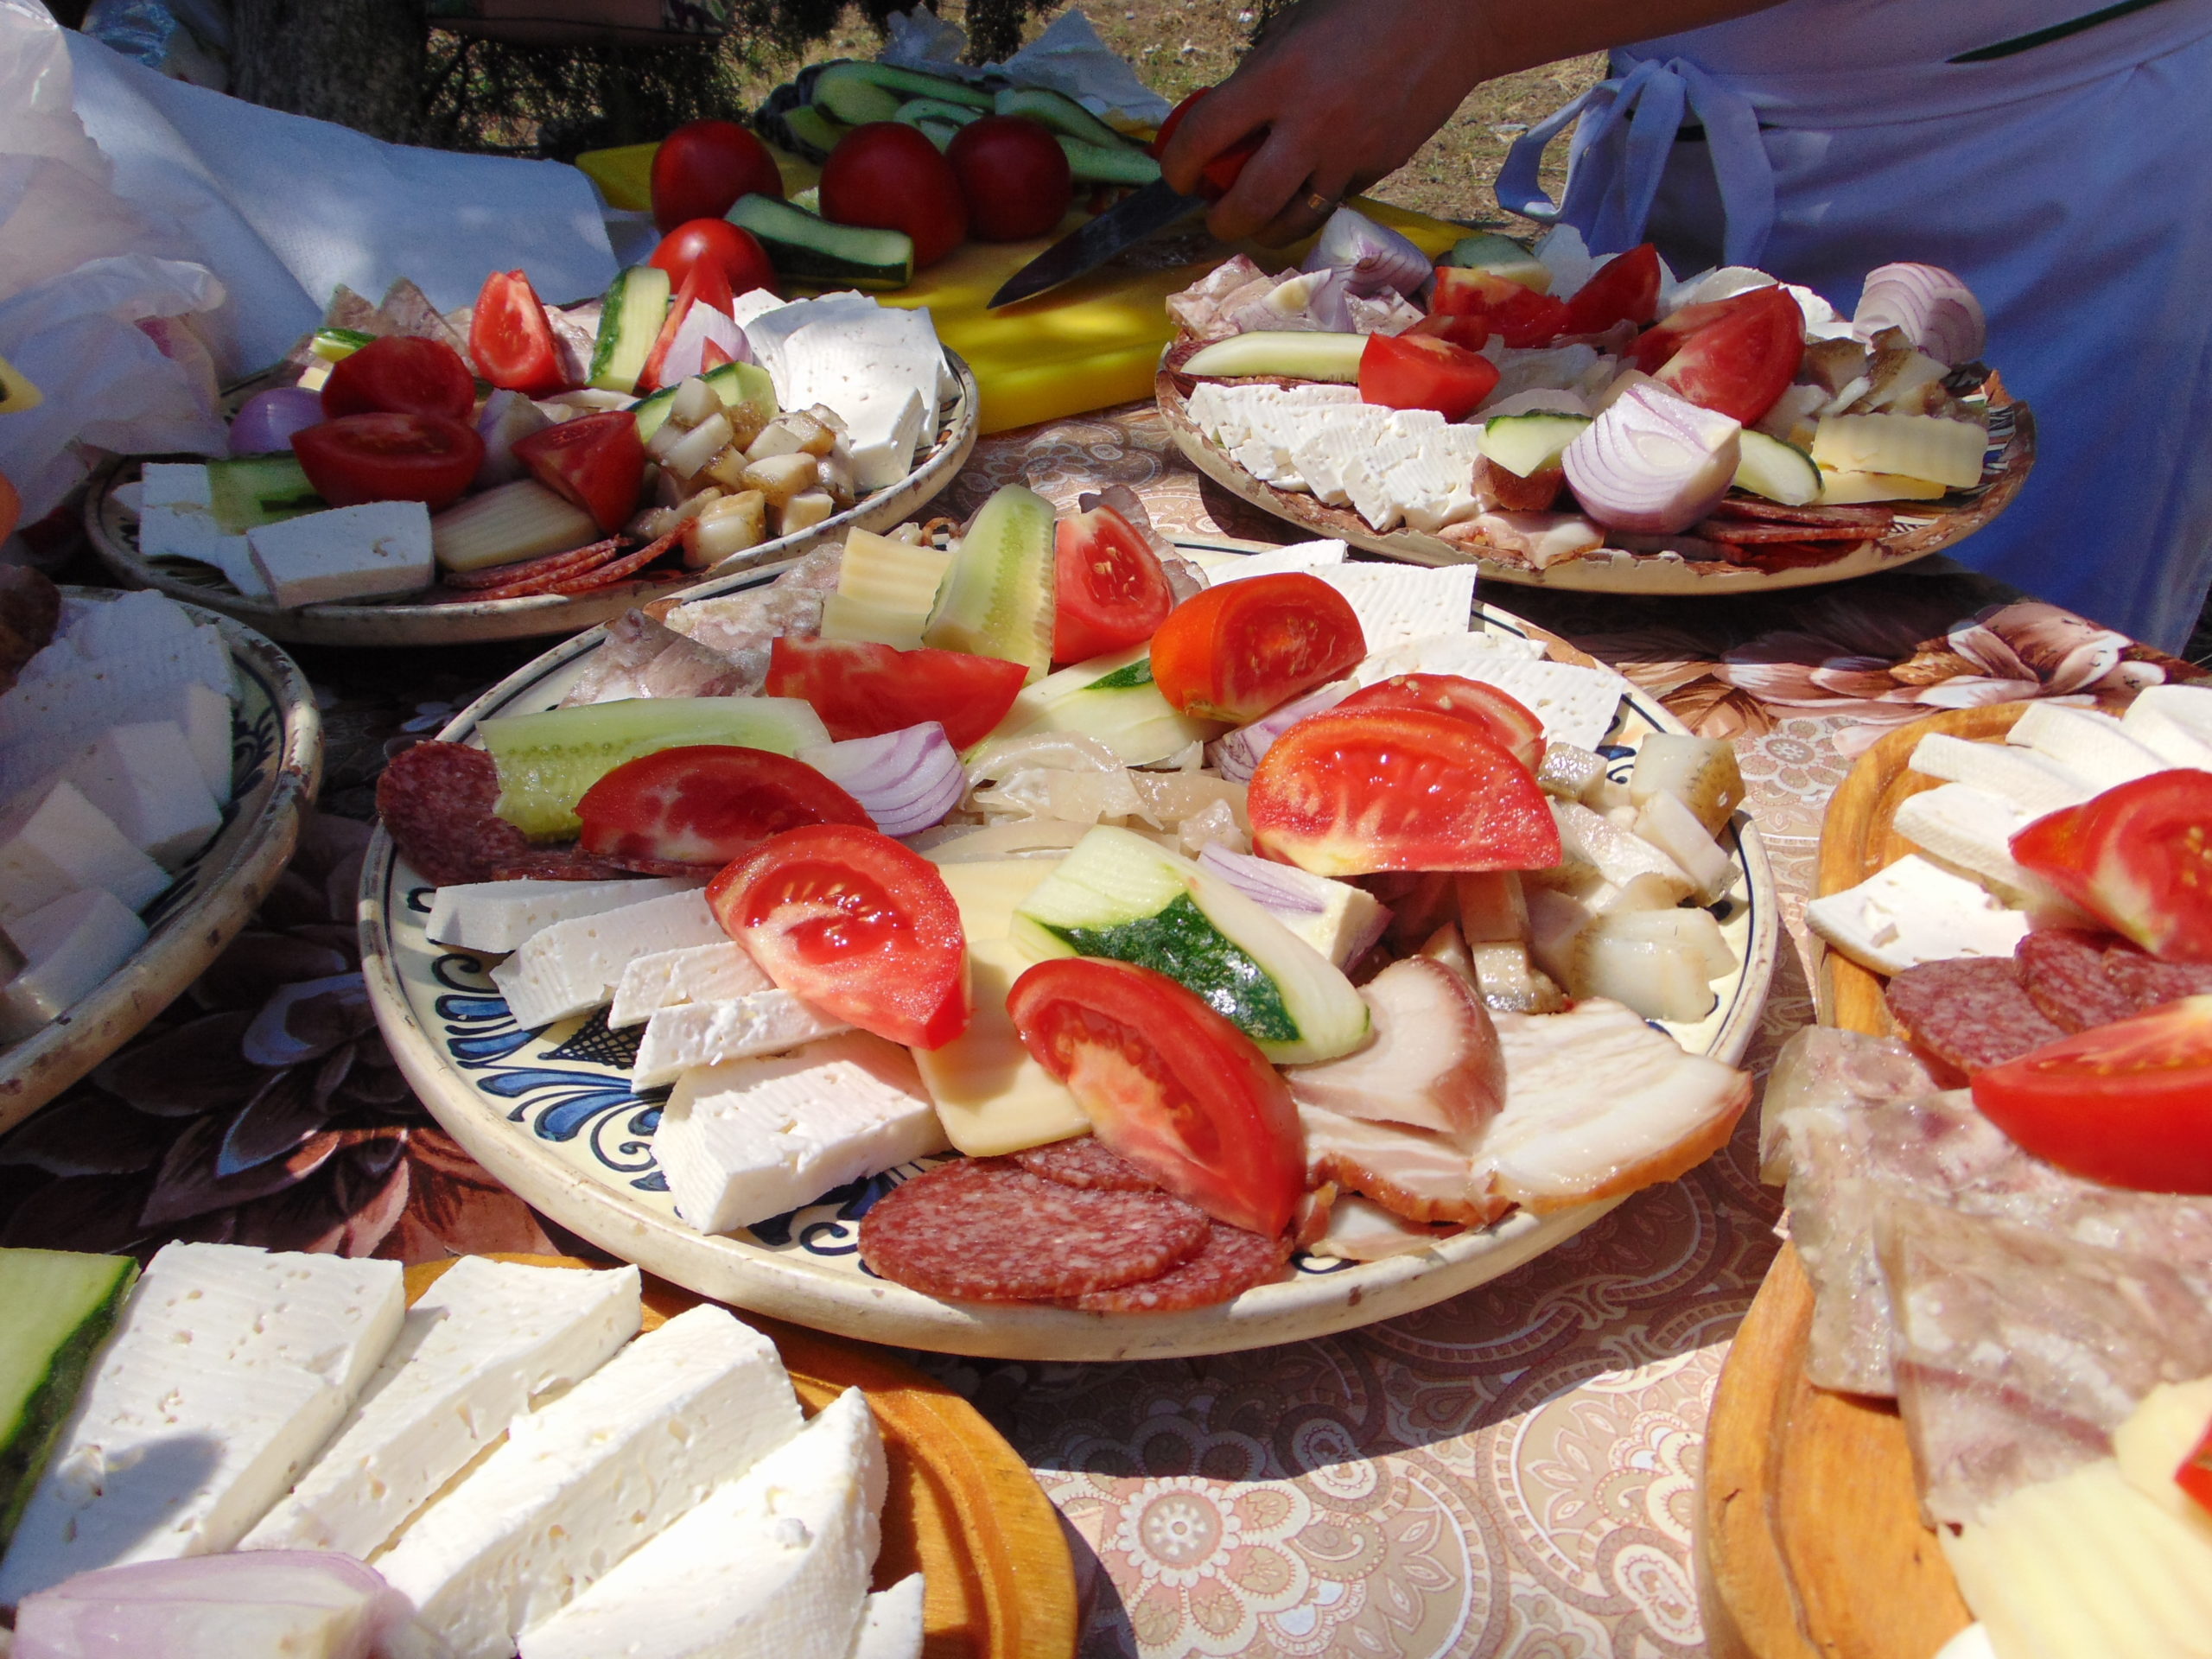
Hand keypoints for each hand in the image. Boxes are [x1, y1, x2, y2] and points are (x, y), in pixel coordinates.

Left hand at [1158, 0, 1489, 244]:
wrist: (1450, 17)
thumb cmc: (1364, 8)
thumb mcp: (1295, 28)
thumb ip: (1258, 77)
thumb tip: (1226, 121)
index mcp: (1278, 77)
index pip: (1205, 138)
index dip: (1178, 167)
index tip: (1177, 175)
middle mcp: (1310, 124)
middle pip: (1248, 204)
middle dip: (1221, 221)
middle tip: (1215, 215)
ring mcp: (1348, 154)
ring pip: (1292, 221)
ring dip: (1263, 230)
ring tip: (1255, 221)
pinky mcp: (1378, 168)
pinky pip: (1331, 202)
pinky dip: (1309, 206)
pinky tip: (1302, 192)